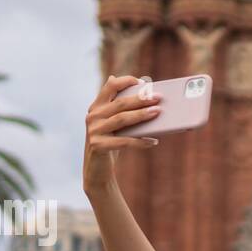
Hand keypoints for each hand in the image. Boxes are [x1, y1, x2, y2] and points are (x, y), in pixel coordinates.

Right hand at [83, 75, 161, 192]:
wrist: (98, 169)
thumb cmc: (112, 143)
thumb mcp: (116, 125)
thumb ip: (123, 109)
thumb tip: (146, 94)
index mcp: (97, 106)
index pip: (110, 86)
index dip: (126, 81)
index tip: (143, 82)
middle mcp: (93, 116)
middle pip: (120, 103)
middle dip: (141, 99)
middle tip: (158, 98)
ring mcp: (94, 130)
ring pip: (122, 119)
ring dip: (141, 115)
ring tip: (157, 113)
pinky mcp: (98, 145)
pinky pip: (123, 141)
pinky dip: (140, 141)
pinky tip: (153, 141)